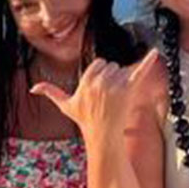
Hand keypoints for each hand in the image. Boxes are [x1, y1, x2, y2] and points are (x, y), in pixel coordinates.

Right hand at [30, 49, 162, 141]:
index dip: (99, 76)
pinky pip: (140, 71)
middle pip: (111, 66)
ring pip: (122, 70)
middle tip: (107, 97)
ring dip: (121, 81)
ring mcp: (116, 85)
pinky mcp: (130, 89)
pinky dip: (148, 61)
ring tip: (116, 99)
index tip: (98, 91)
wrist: (103, 135)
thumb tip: (33, 88)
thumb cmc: (85, 120)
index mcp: (87, 81)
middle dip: (110, 78)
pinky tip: (155, 52)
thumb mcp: (66, 106)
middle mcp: (101, 82)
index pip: (99, 64)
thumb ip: (51, 92)